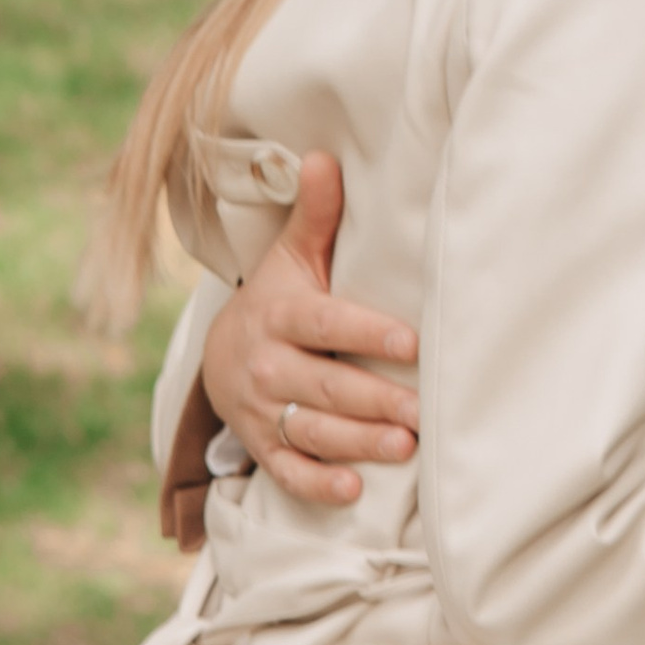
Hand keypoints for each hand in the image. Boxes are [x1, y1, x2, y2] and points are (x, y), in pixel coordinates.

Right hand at [198, 151, 422, 507]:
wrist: (221, 354)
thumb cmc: (279, 299)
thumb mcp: (292, 257)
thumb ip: (315, 215)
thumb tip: (324, 156)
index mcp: (280, 314)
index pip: (325, 324)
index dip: (366, 334)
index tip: (410, 343)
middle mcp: (266, 364)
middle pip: (323, 385)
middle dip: (374, 400)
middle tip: (422, 412)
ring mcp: (260, 408)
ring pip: (310, 430)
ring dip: (357, 442)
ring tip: (403, 447)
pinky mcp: (260, 443)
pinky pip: (285, 470)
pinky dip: (316, 484)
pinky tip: (352, 489)